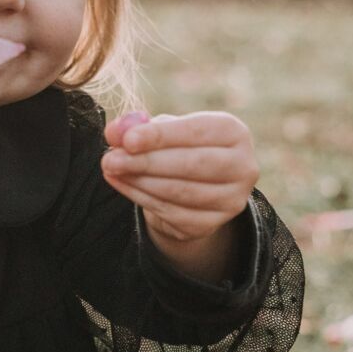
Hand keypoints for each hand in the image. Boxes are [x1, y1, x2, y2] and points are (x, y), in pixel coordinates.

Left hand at [100, 110, 259, 243]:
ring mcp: (231, 199)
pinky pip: (172, 212)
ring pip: (180, 192)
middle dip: (146, 162)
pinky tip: (122, 184)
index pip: (197, 132)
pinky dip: (141, 198)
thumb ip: (137, 128)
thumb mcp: (160, 131)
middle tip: (110, 159)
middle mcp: (242, 166)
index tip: (127, 140)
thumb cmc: (177, 148)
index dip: (160, 136)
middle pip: (192, 164)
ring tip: (112, 169)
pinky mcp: (212, 223)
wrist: (193, 187)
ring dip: (140, 181)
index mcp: (234, 132)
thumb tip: (115, 132)